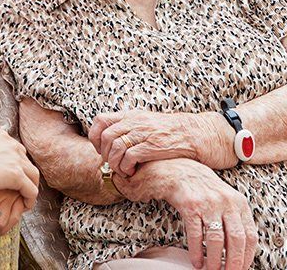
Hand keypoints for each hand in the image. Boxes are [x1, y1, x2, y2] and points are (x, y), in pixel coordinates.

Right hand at [0, 129, 39, 206]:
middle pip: (26, 161)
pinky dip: (30, 199)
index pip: (15, 151)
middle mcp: (11, 144)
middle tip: (21, 190)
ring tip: (25, 200)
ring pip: (33, 176)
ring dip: (30, 188)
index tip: (11, 177)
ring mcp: (16, 159)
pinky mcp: (16, 175)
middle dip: (26, 176)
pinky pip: (31, 190)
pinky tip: (24, 207)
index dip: (15, 165)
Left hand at [89, 110, 204, 175]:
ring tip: (121, 169)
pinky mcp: (152, 146)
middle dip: (104, 154)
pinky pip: (129, 157)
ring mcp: (143, 133)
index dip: (94, 137)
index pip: (100, 120)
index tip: (100, 149)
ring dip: (114, 163)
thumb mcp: (144, 122)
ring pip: (115, 147)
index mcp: (130, 116)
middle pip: (105, 136)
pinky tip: (131, 171)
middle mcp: (134, 122)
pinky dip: (126, 167)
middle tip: (111, 163)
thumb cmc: (167, 131)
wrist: (191, 134)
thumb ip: (127, 127)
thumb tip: (108, 138)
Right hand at [115, 159, 256, 269]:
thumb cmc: (202, 189)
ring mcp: (208, 203)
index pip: (250, 236)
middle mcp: (226, 202)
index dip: (247, 257)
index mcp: (239, 203)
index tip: (241, 269)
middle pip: (236, 240)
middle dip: (233, 263)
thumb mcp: (225, 200)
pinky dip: (197, 251)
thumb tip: (240, 252)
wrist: (178, 170)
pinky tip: (196, 261)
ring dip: (215, 261)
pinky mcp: (190, 205)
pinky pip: (196, 234)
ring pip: (216, 240)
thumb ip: (234, 221)